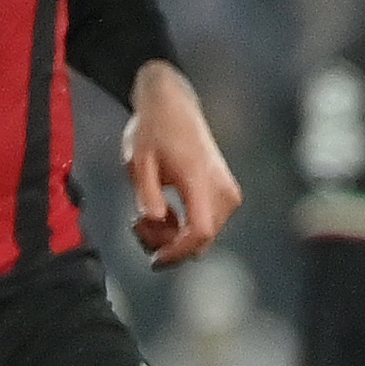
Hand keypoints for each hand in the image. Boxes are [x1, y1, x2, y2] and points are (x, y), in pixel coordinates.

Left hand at [120, 60, 242, 269]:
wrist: (173, 105)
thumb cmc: (153, 130)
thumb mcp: (140, 161)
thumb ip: (147, 193)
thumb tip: (154, 220)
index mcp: (200, 180)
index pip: (200, 232)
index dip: (178, 253)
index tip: (154, 260)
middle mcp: (222, 189)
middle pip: (202, 239)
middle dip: (168, 244)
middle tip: (137, 226)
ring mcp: (227, 192)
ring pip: (204, 236)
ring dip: (173, 236)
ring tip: (144, 217)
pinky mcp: (224, 193)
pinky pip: (205, 224)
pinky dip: (182, 226)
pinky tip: (161, 212)